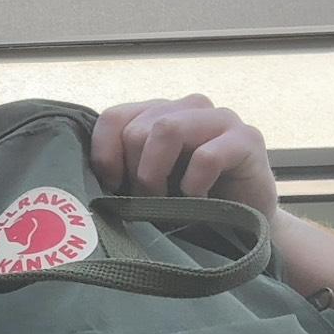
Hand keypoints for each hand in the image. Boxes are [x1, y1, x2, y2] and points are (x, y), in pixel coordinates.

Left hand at [90, 94, 278, 223]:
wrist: (248, 226)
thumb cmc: (193, 206)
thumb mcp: (149, 188)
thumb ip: (123, 173)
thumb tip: (85, 183)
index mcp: (160, 114)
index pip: (114, 117)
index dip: (104, 154)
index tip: (111, 187)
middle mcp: (188, 108)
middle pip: (138, 128)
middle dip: (135, 173)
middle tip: (147, 203)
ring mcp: (219, 119)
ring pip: (166, 128)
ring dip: (157, 174)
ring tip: (167, 202)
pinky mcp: (247, 139)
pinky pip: (206, 156)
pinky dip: (194, 185)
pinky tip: (199, 201)